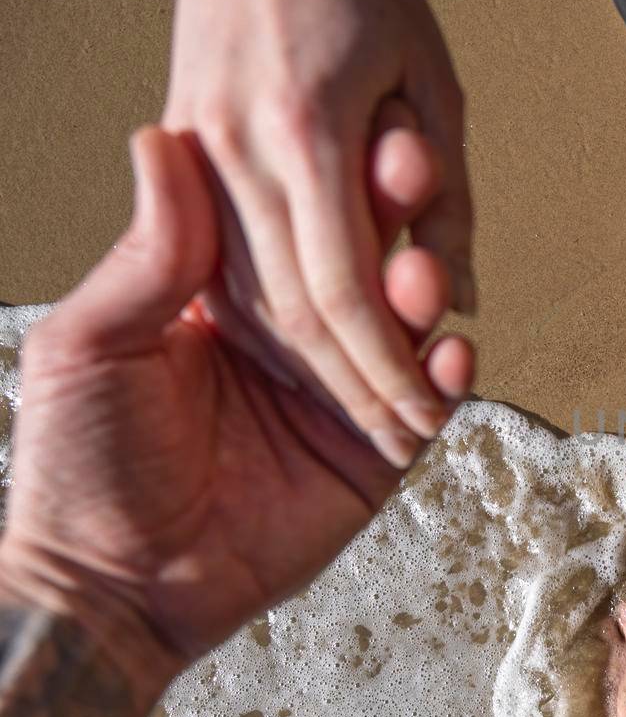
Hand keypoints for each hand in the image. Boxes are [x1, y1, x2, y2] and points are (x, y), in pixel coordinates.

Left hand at [0, 125, 472, 692]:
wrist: (110, 589)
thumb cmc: (79, 462)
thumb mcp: (94, 341)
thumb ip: (150, 250)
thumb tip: (159, 137)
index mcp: (227, 298)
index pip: (297, 219)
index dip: (332, 176)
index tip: (363, 127)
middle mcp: (294, 337)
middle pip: (363, 260)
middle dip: (396, 216)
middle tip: (414, 172)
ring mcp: (341, 395)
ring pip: (405, 328)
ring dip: (426, 291)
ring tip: (430, 275)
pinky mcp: (377, 458)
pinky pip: (428, 407)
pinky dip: (451, 377)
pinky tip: (455, 351)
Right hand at [163, 0, 472, 466]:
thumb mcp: (434, 83)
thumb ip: (447, 197)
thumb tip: (460, 300)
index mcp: (306, 134)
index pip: (345, 292)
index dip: (388, 367)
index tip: (426, 416)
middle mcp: (241, 152)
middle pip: (297, 309)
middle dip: (354, 384)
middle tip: (402, 435)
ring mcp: (199, 149)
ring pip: (255, 293)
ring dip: (315, 361)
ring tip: (368, 408)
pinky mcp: (182, 146)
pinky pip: (226, 258)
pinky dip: (272, 311)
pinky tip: (311, 348)